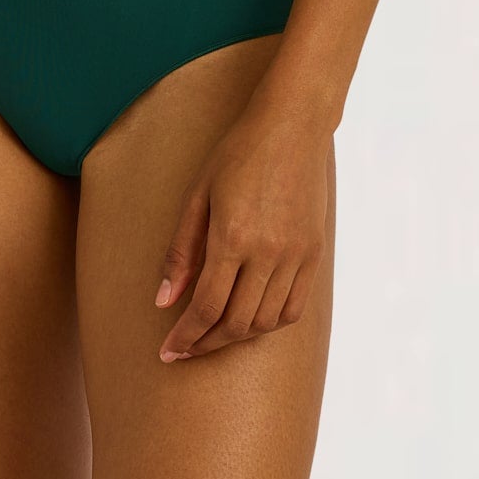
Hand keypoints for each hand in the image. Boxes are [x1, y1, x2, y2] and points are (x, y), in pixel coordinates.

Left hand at [153, 99, 330, 361]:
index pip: (206, 307)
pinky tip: (251, 318)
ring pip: (266, 322)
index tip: (167, 351)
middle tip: (185, 348)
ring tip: (214, 333)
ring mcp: (295, 255)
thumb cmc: (238, 153)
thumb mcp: (198, 194)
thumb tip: (164, 301)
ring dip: (237, 336)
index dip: (185, 336)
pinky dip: (269, 323)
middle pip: (236, 323)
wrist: (292, 126)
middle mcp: (268, 253)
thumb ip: (181, 251)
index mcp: (233, 237)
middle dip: (206, 343)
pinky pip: (293, 308)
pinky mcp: (314, 254)